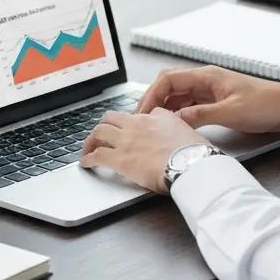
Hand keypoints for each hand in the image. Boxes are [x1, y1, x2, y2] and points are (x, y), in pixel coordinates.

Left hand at [79, 107, 209, 192]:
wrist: (189, 163)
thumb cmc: (193, 152)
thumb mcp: (186, 129)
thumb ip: (173, 125)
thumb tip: (168, 126)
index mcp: (154, 117)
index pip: (134, 115)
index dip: (126, 123)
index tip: (124, 131)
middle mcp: (137, 125)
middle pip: (110, 118)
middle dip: (103, 126)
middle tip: (100, 136)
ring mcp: (126, 140)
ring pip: (99, 132)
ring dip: (91, 140)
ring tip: (88, 149)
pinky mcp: (119, 158)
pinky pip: (97, 155)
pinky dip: (88, 159)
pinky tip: (86, 163)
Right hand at [135, 65, 279, 134]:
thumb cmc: (267, 105)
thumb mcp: (230, 113)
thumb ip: (199, 114)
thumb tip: (174, 119)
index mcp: (207, 76)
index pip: (168, 79)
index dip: (151, 94)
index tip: (142, 112)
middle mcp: (206, 81)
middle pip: (169, 86)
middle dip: (153, 101)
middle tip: (142, 120)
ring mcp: (211, 91)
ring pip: (178, 96)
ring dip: (164, 108)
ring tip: (153, 124)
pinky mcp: (216, 102)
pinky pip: (190, 105)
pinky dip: (178, 113)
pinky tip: (174, 125)